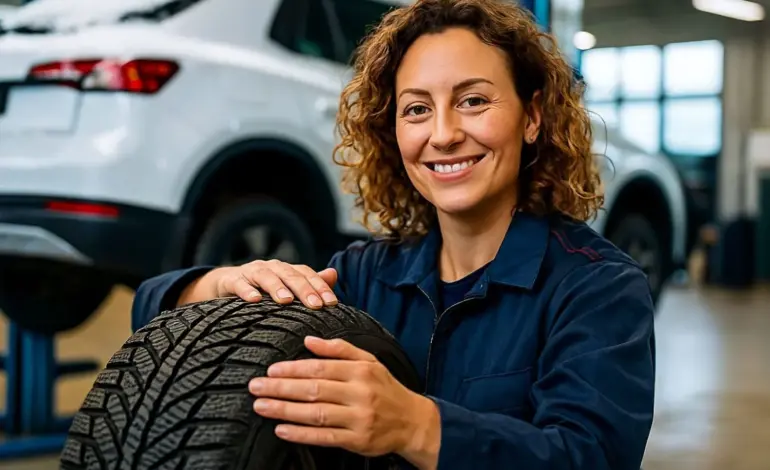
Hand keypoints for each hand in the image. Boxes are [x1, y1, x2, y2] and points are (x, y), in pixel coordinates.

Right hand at [177, 259, 338, 308]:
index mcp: (286, 270)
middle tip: (315, 305)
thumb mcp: (286, 288)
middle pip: (290, 275)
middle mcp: (271, 267)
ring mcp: (251, 272)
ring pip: (266, 276)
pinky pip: (239, 284)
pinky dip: (247, 291)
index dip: (320, 287)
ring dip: (277, 287)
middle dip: (304, 289)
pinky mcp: (232, 280)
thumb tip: (333, 274)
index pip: (307, 274)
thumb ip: (309, 283)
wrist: (226, 285)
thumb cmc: (262, 290)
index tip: (332, 303)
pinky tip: (255, 300)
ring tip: (287, 300)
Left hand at [248, 336, 440, 467]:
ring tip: (261, 406)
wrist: (412, 421)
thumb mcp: (369, 361)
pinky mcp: (358, 440)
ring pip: (316, 414)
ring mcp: (359, 418)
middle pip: (314, 390)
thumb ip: (340, 349)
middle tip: (256, 387)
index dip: (293, 369)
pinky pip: (325, 437)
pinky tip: (282, 430)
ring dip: (285, 410)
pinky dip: (301, 434)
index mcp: (360, 371)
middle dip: (281, 388)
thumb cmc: (385, 388)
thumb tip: (309, 339)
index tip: (271, 370)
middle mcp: (359, 393)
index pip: (321, 368)